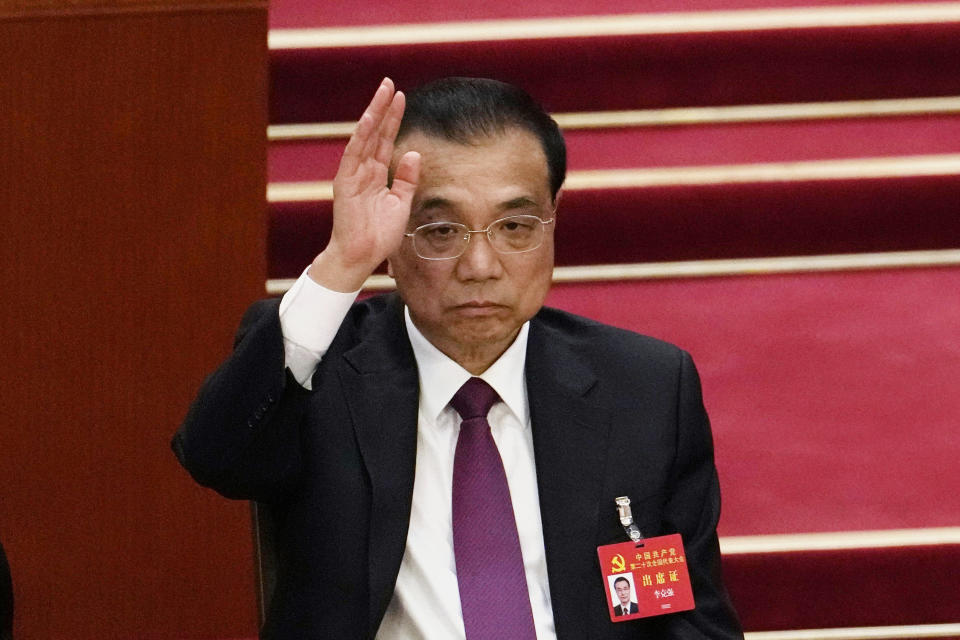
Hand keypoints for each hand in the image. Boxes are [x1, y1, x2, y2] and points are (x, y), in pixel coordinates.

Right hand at [309, 78, 420, 290]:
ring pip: (365, 137)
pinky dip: (362, 135)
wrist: (362, 256)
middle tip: (390, 84)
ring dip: (374, 114)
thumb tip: (413, 153)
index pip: (385, 141)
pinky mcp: (345, 182)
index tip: (401, 98)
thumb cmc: (379, 235)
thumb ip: (406, 179)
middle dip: (383, 108)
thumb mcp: (400, 203)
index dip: (393, 120)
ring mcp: (353, 174)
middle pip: (375, 133)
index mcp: (376, 175)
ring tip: (383, 92)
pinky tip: (371, 118)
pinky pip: (354, 153)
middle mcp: (363, 170)